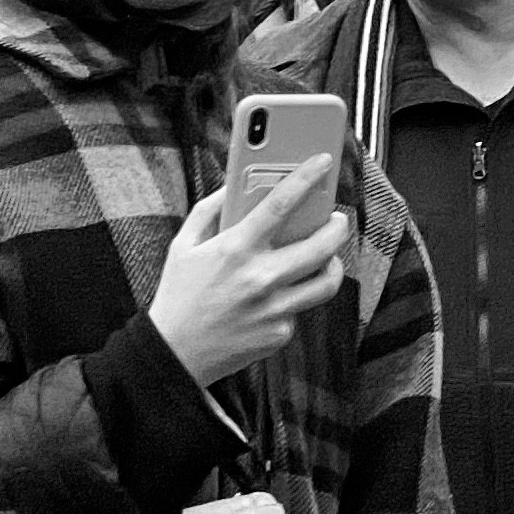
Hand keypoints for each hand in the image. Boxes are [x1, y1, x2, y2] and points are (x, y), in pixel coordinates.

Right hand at [150, 156, 347, 386]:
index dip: (305, 178)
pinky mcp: (281, 332)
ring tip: (326, 257)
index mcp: (234, 249)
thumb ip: (209, 211)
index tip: (322, 161)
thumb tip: (235, 186)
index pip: (280, 204)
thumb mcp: (182, 245)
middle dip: (337, 226)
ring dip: (333, 264)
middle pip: (322, 245)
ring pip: (327, 281)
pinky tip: (279, 295)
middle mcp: (260, 277)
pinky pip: (300, 308)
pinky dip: (295, 297)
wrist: (175, 351)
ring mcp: (274, 308)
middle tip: (338, 219)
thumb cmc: (178, 292)